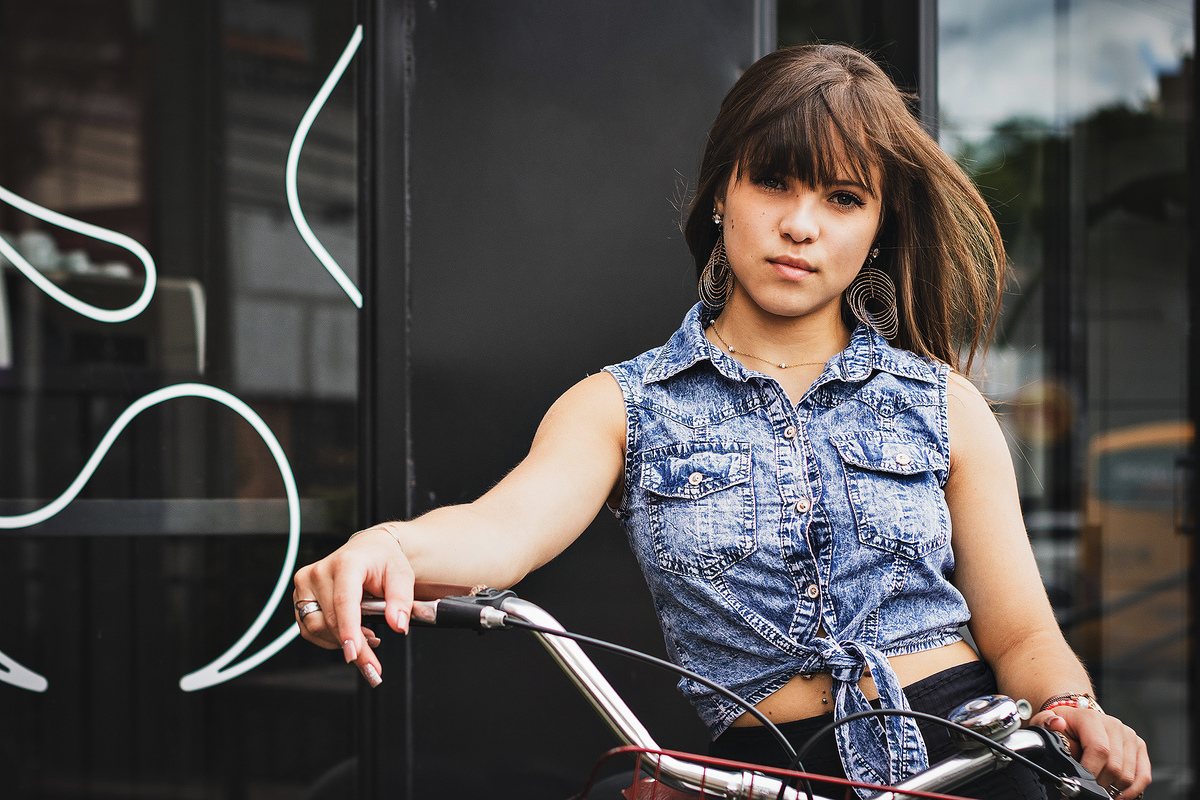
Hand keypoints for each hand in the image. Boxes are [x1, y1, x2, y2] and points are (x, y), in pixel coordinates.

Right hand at [292, 524, 413, 687]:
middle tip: (373, 665)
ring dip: (340, 642)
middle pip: (331, 620)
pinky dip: (329, 638)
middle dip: (353, 647)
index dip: (348, 630)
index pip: (344, 601)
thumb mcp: (402, 576)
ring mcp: (306, 583)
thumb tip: (398, 624)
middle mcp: (320, 571)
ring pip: (316, 628)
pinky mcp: (300, 596)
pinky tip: (350, 633)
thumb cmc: (383, 561)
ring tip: (366, 639)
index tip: (353, 655)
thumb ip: (401, 600)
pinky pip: (309, 629)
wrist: (368, 550)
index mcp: (347, 563)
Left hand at [1030, 706, 1150, 797]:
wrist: (1076, 719)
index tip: (1078, 784)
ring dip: (1112, 789)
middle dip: (1098, 784)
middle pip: (1114, 767)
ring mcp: (1129, 736)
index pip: (1099, 750)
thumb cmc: (1062, 724)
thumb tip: (1057, 724)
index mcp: (1092, 718)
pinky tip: (1116, 795)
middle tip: (1085, 790)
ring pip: (1128, 775)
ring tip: (1096, 790)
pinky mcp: (1139, 747)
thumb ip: (1046, 723)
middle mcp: (1114, 725)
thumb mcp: (1046, 721)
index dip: (1090, 772)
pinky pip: (1143, 776)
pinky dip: (1131, 790)